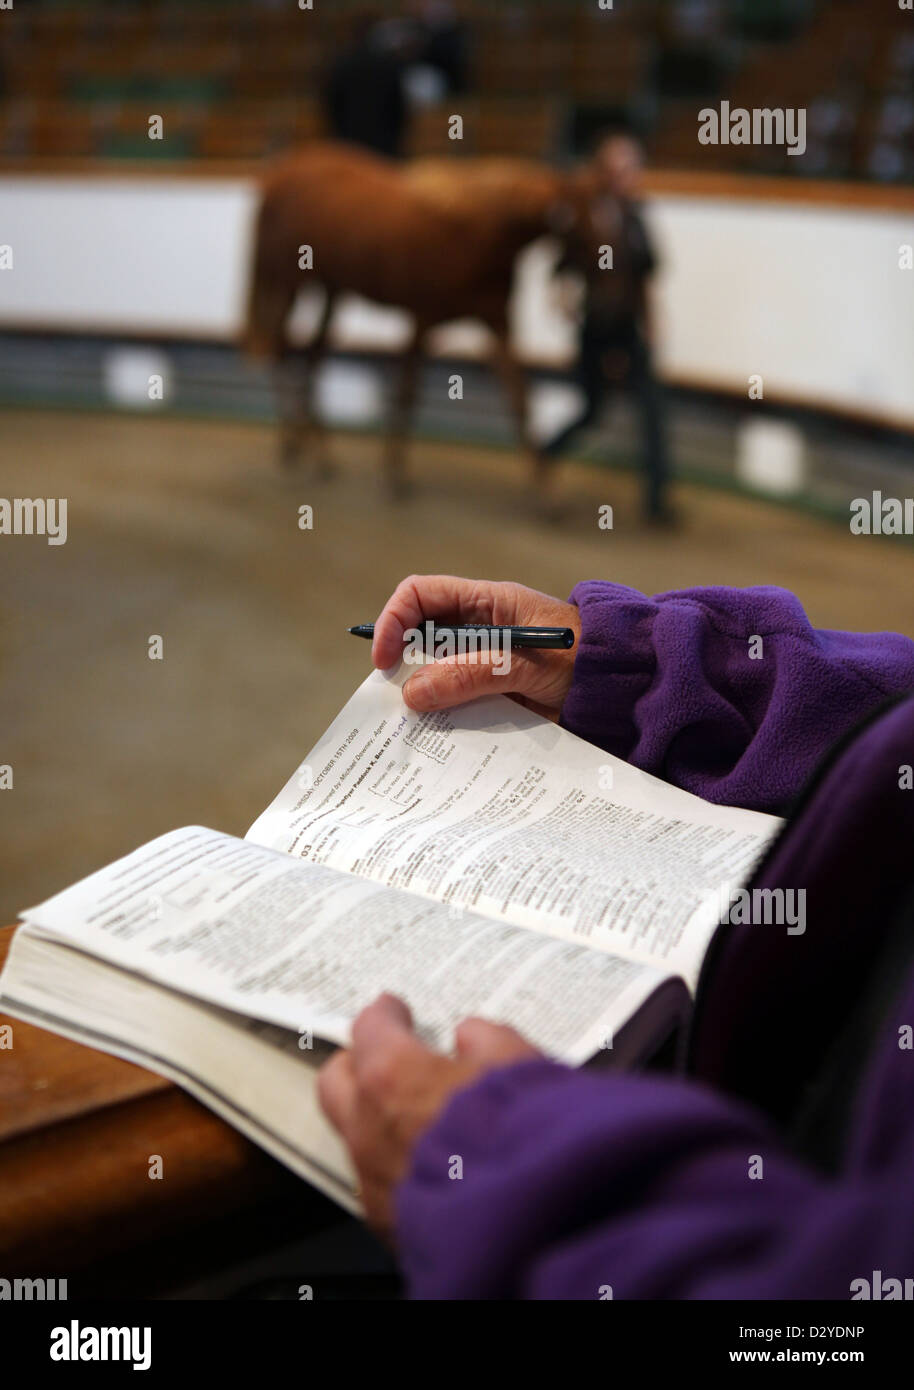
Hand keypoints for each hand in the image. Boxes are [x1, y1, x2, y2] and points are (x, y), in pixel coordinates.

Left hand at [318, 993, 540, 1238]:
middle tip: (381, 1056)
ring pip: (355, 1137)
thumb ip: (488, 1040)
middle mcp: (370, 1128)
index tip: (393, 1011)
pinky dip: (395, 1165)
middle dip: (357, 1063)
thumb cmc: (522, 1140)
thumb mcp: (518, 1064)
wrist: (528, 1224)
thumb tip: (473, 1036)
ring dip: (376, 1120)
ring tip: (413, 1114)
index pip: (370, 1029)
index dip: (385, 1015)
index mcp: (393, 1077)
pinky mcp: (388, 1225)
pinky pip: (379, 1183)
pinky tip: (427, 1163)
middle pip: (337, 1081)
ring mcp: (374, 1180)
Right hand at [372, 575, 580, 721]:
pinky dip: (444, 720)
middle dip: (401, 666)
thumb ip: (471, 674)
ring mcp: (484, 664)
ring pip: (434, 676)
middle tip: (392, 702)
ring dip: (421, 699)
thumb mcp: (526, 665)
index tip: (383, 660)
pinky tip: (440, 740)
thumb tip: (412, 693)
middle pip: (419, 639)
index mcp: (486, 603)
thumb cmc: (584, 660)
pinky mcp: (492, 695)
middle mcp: (479, 630)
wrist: (626, 689)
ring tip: (411, 727)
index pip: (420, 596)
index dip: (393, 621)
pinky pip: (456, 704)